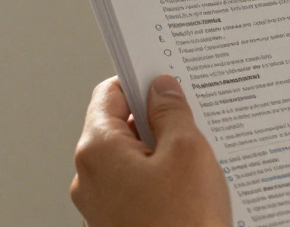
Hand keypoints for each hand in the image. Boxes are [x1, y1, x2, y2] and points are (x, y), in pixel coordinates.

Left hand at [70, 75, 230, 226]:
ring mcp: (103, 205)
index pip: (110, 94)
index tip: (167, 77)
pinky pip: (139, 187)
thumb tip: (162, 89)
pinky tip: (193, 186)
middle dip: (158, 119)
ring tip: (199, 158)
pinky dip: (163, 179)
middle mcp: (90, 177)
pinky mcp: (120, 224)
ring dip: (164, 152)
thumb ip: (172, 112)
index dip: (140, 81)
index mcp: (98, 150)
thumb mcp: (187, 152)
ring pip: (134, 159)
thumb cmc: (182, 224)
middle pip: (122, 126)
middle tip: (194, 118)